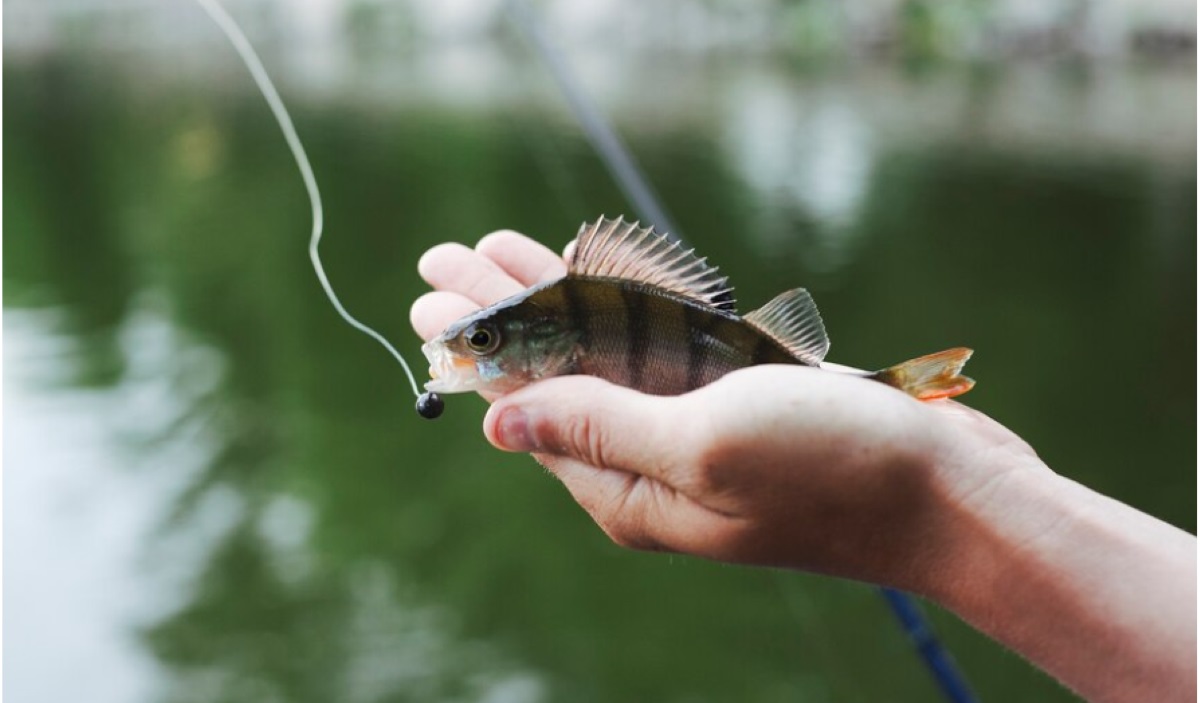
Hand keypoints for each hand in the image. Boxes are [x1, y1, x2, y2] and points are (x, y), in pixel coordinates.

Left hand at [410, 229, 1047, 592]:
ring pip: (603, 357)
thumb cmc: (834, 472)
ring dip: (551, 299)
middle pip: (553, 378)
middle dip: (501, 314)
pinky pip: (659, 353)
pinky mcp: (739, 409)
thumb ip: (597, 425)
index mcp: (628, 492)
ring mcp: (696, 437)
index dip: (479, 348)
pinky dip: (620, 310)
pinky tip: (588, 281)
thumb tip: (498, 420)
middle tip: (442, 264)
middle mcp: (651, 468)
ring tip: (496, 254)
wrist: (954, 493)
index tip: (433, 300)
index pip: (527, 411)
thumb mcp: (701, 446)